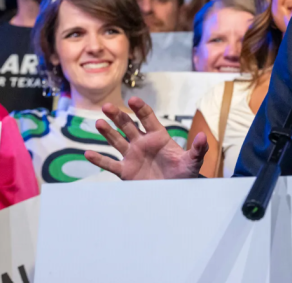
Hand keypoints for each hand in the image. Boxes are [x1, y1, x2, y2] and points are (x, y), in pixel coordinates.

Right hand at [85, 97, 207, 179]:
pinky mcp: (126, 171)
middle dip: (118, 116)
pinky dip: (99, 160)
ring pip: (117, 141)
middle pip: (128, 126)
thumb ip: (198, 149)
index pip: (148, 118)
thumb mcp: (193, 161)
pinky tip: (88, 154)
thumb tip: (203, 136)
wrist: (176, 191)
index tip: (132, 100)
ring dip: (107, 132)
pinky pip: (110, 164)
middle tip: (107, 106)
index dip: (140, 109)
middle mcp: (143, 143)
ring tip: (98, 122)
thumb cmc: (185, 173)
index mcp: (159, 137)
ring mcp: (133, 156)